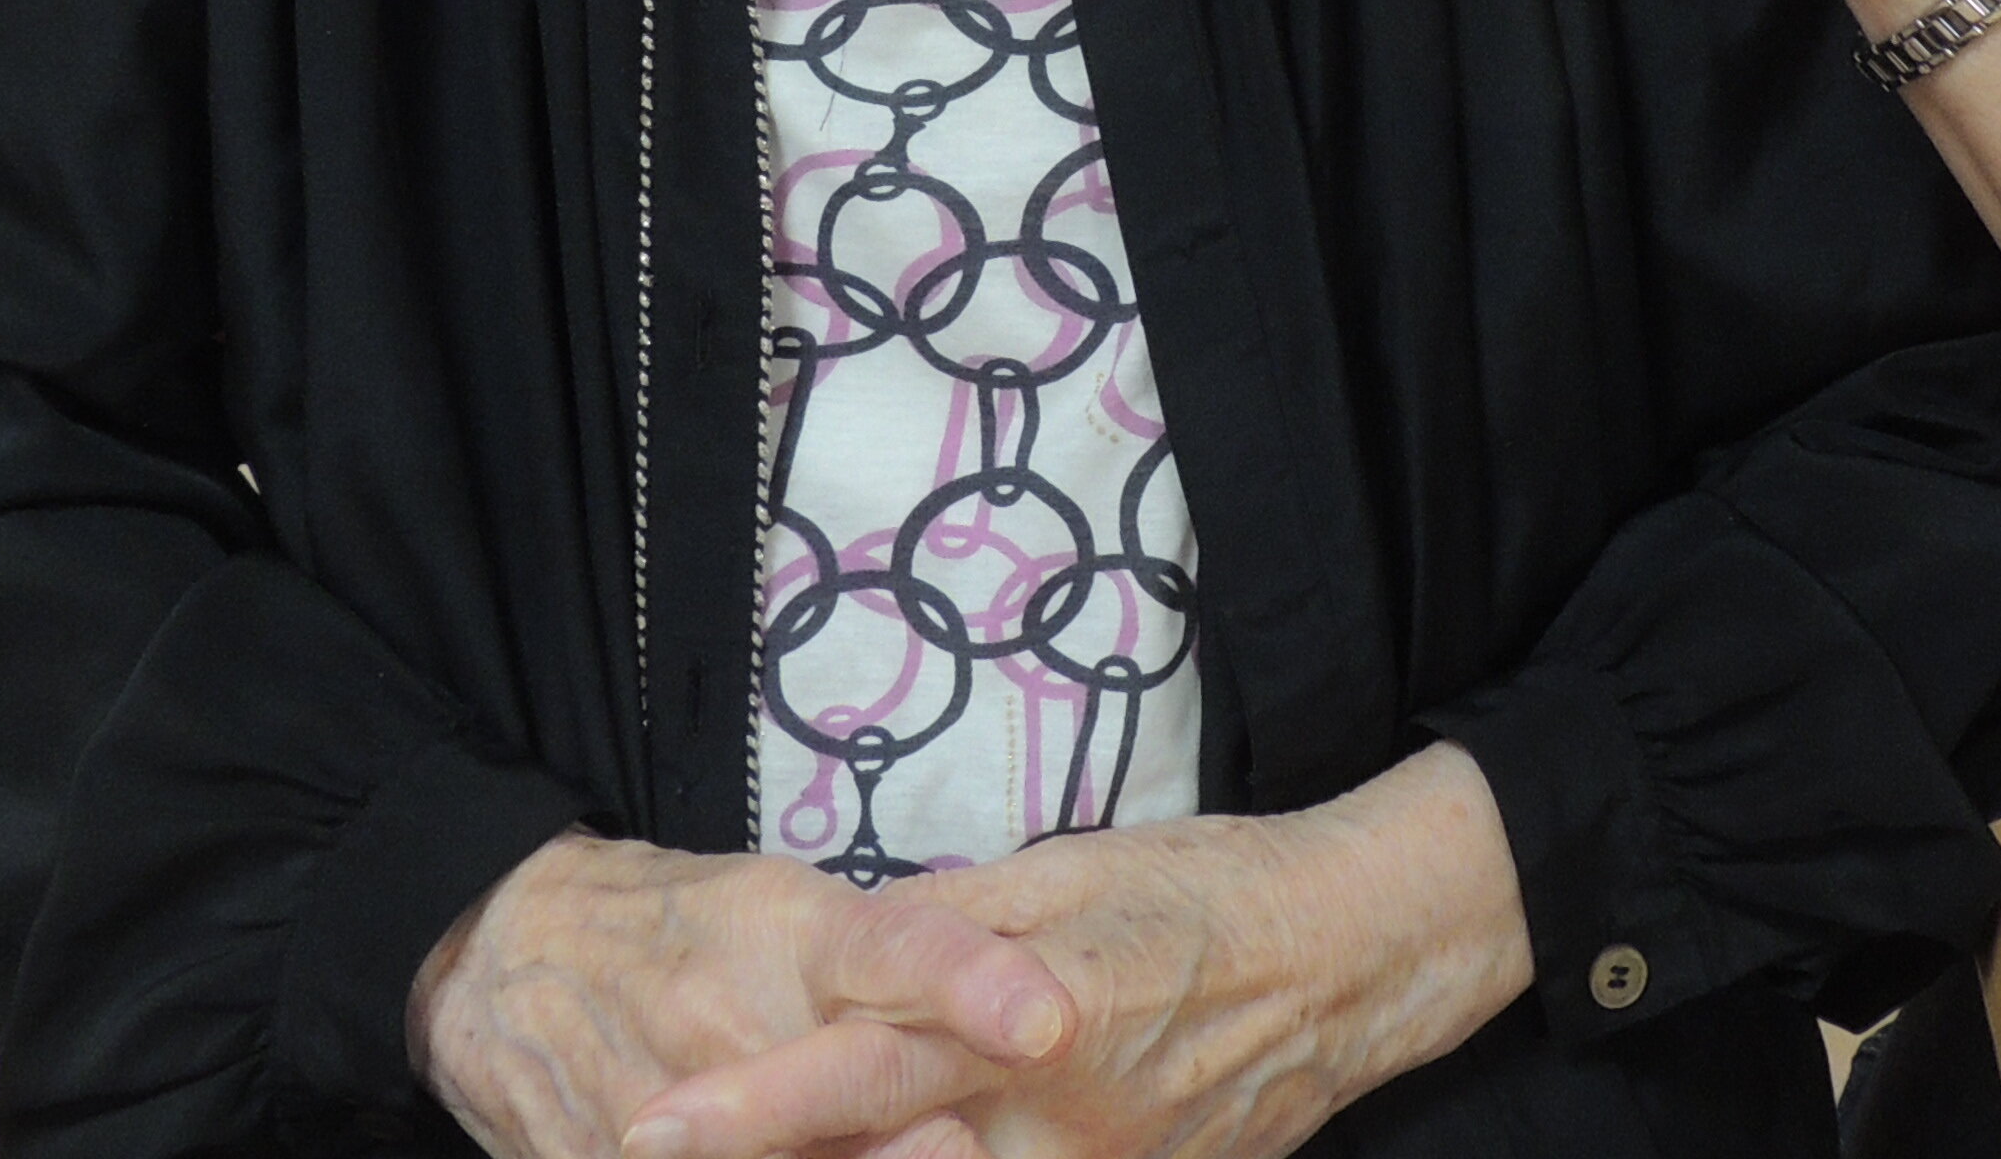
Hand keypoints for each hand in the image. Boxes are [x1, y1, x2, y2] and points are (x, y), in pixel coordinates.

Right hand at [411, 830, 1076, 1158]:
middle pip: (844, 1095)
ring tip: (917, 1152)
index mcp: (788, 934)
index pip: (898, 948)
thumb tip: (1026, 1003)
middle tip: (959, 1147)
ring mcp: (659, 1109)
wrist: (505, 949)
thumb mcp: (781, 908)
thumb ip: (890, 963)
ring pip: (775, 1155)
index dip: (973, 983)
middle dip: (910, 1143)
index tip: (1050, 1020)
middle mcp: (726, 1016)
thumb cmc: (678, 925)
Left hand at [626, 749, 1527, 1158]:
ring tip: (784, 1141)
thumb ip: (939, 932)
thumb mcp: (1065, 869)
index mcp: (1028, 1021)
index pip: (856, 1079)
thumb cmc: (1203, 886)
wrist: (1352, 956)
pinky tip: (932, 1144)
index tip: (648, 1129)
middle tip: (680, 1135)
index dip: (746, 1113)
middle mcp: (1054, 1128)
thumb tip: (837, 961)